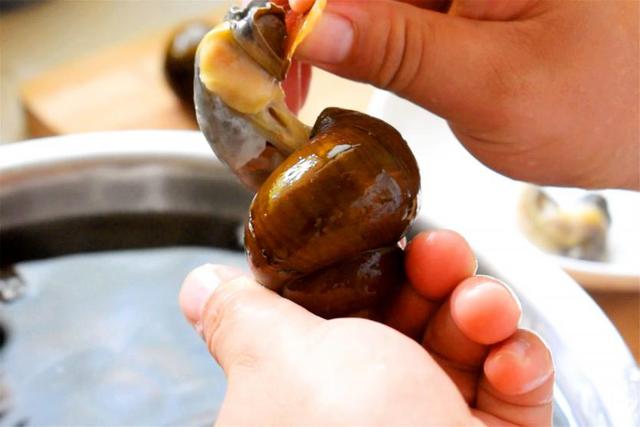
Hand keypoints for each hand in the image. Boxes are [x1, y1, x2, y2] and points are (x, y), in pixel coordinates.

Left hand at [179, 230, 553, 425]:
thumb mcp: (282, 360)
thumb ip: (241, 318)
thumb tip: (198, 286)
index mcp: (309, 385)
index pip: (340, 307)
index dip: (366, 266)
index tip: (386, 239)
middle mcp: (366, 407)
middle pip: (406, 318)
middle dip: (432, 274)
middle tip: (443, 253)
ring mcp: (430, 424)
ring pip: (463, 343)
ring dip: (480, 309)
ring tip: (483, 306)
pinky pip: (514, 388)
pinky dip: (520, 362)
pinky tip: (512, 358)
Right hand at [288, 0, 638, 189]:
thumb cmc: (606, 103)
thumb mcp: (490, 87)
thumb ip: (397, 51)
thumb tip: (310, 25)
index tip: (275, 47)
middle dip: (308, 15)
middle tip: (283, 76)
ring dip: (328, 30)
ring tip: (303, 83)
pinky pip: (391, 9)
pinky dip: (358, 38)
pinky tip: (344, 69)